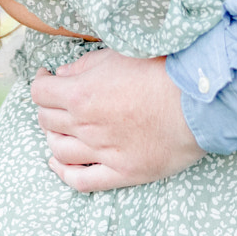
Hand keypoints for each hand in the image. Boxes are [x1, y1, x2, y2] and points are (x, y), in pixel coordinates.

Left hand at [29, 50, 205, 191]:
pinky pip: (81, 180)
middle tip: (58, 99)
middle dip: (48, 107)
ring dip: (53, 137)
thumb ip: (85, 66)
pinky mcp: (120, 172)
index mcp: (80, 94)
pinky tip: (59, 164)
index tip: (47, 77)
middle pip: (46, 120)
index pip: (40, 92)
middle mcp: (85, 125)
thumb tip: (62, 75)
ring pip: (58, 150)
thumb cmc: (160, 72)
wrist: (196, 103)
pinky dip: (64, 173)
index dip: (40, 82)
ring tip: (60, 128)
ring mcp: (101, 152)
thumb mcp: (117, 55)